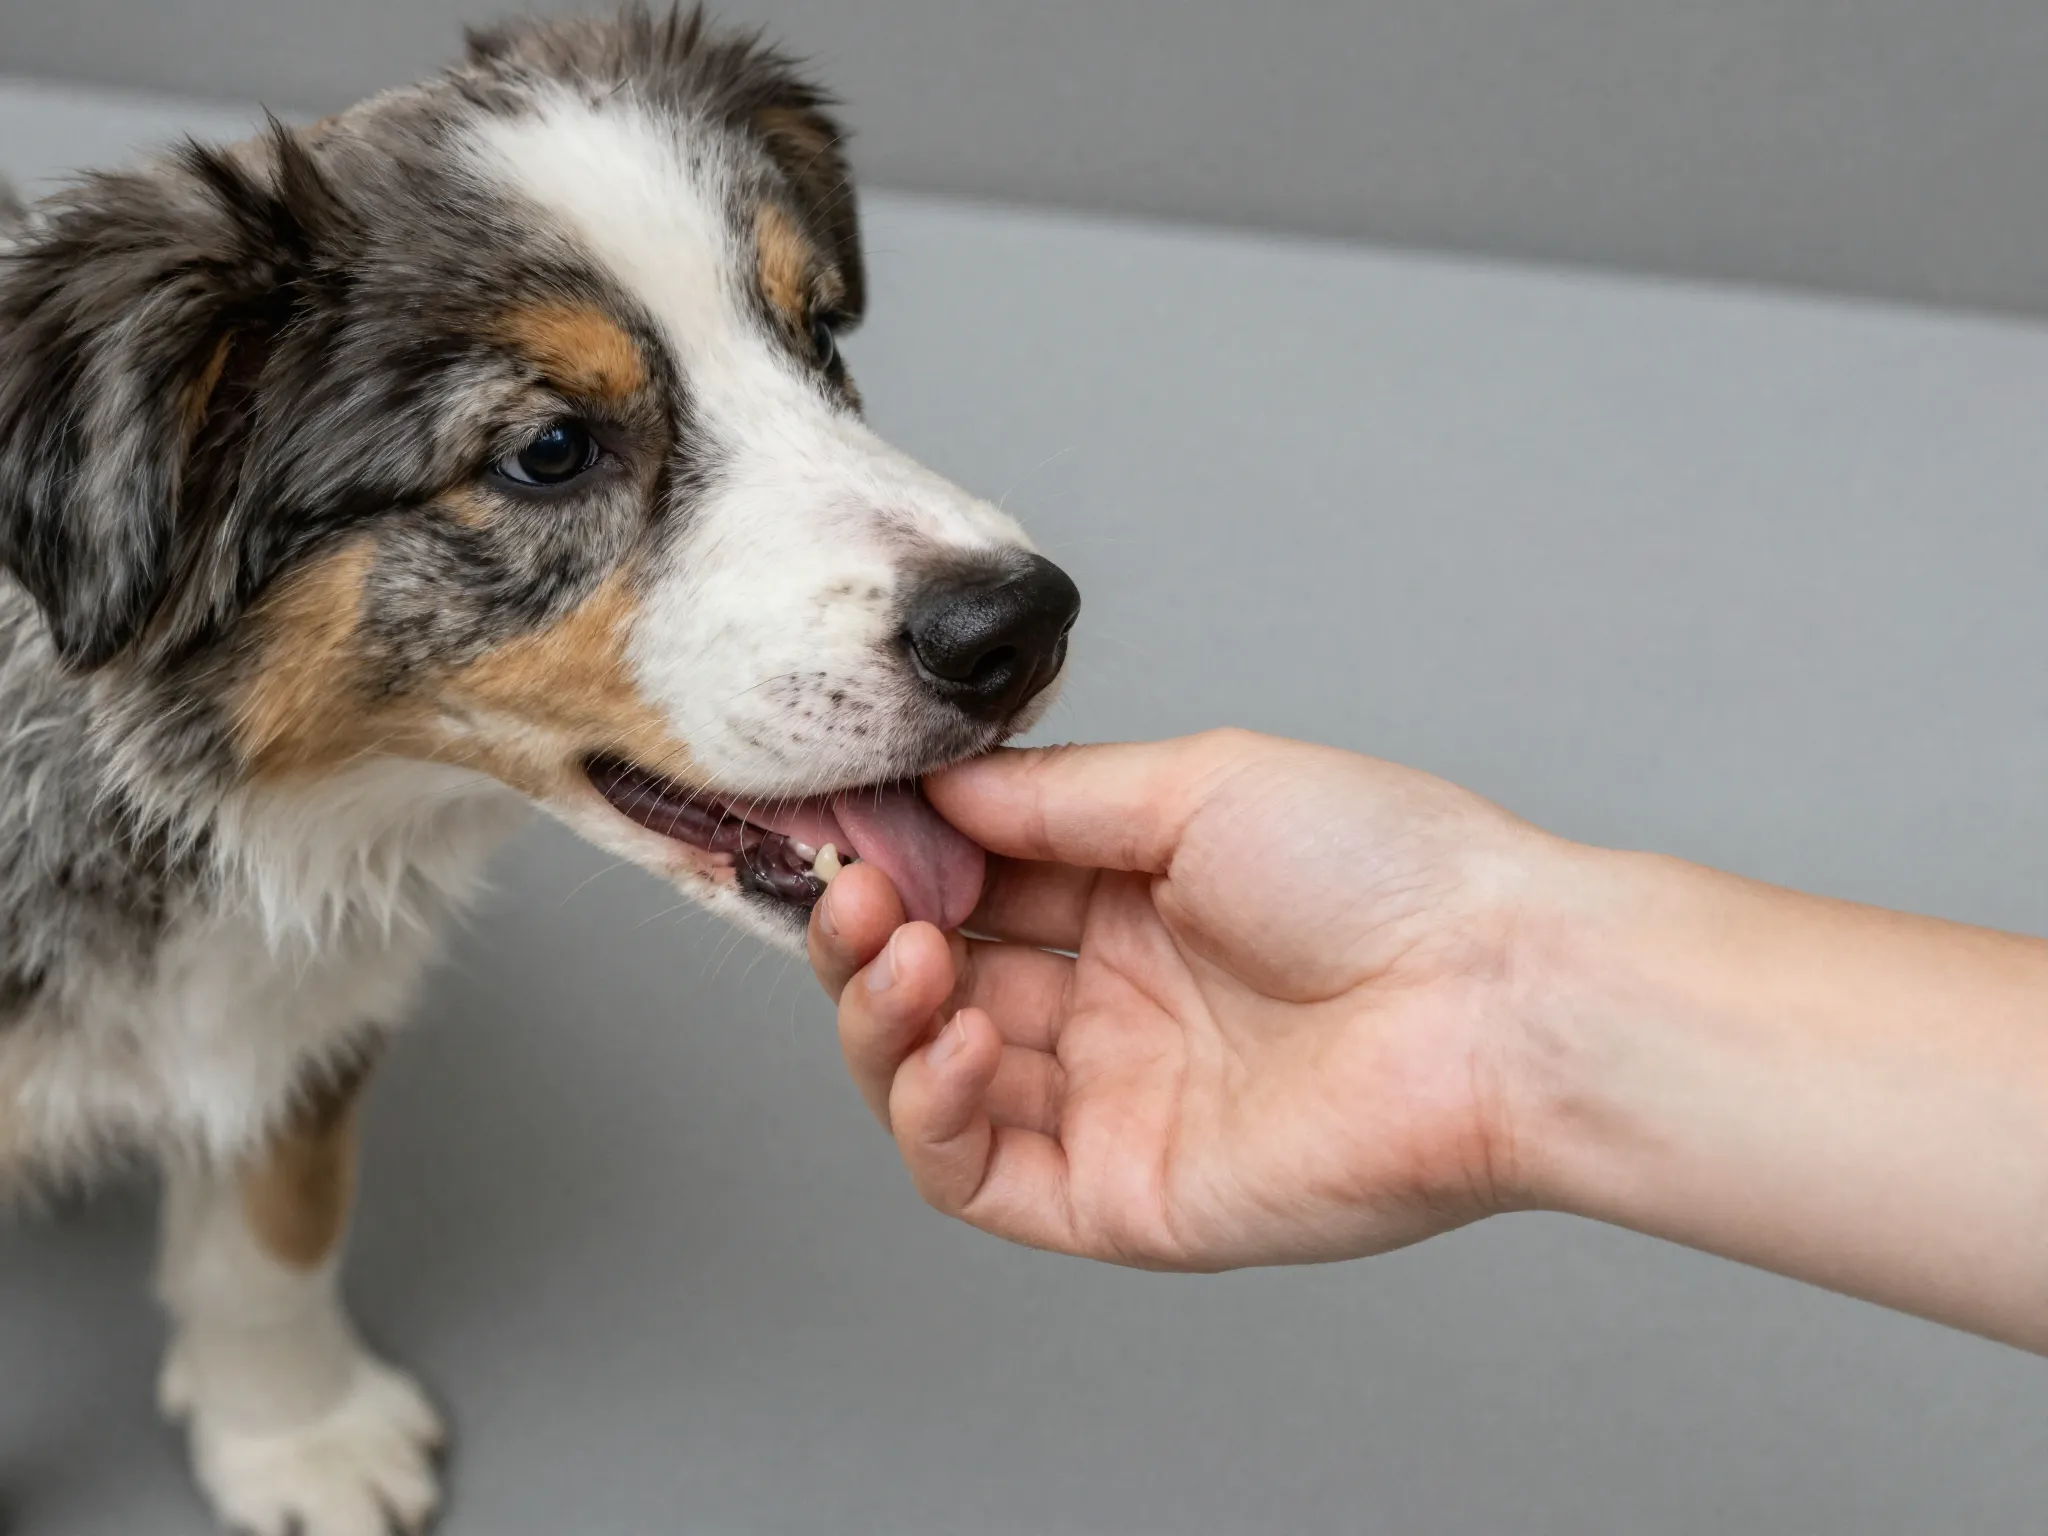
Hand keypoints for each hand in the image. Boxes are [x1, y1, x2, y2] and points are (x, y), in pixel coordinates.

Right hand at [808, 729, 1556, 1269]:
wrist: (1495, 993)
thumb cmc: (1383, 869)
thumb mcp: (1194, 787)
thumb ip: (1049, 800)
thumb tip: (931, 788)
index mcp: (1130, 902)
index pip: (967, 889)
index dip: (894, 861)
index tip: (840, 823)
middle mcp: (1112, 1005)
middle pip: (933, 986)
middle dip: (870, 936)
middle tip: (855, 891)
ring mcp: (1111, 1103)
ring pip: (933, 1081)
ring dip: (885, 1017)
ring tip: (900, 953)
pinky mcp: (1120, 1196)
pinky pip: (977, 1174)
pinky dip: (932, 1110)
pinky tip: (956, 1037)